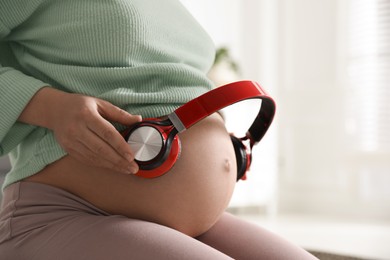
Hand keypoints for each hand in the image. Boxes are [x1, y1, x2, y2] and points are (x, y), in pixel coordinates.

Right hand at [19, 87, 141, 173]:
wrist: (55, 109)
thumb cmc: (81, 105)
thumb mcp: (100, 103)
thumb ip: (119, 114)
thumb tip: (138, 119)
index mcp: (86, 115)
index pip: (107, 133)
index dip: (120, 146)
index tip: (132, 156)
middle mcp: (77, 129)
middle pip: (101, 149)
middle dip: (119, 161)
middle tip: (134, 168)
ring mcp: (70, 141)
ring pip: (94, 157)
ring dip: (112, 165)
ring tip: (127, 169)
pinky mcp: (68, 149)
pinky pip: (87, 160)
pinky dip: (102, 165)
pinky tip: (113, 167)